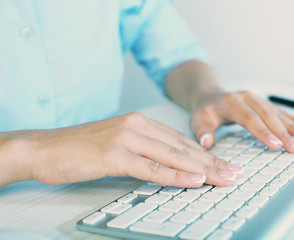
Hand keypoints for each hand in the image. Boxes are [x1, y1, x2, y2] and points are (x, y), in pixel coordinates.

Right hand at [2, 112, 243, 187]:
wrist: (46, 147)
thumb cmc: (83, 148)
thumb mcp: (119, 144)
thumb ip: (144, 150)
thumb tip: (169, 165)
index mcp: (140, 122)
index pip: (181, 141)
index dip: (206, 155)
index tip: (225, 166)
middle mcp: (137, 126)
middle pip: (183, 148)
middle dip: (212, 164)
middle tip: (235, 174)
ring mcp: (126, 138)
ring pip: (173, 156)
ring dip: (202, 170)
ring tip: (224, 179)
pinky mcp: (114, 154)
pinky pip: (151, 168)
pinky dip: (175, 176)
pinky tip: (194, 182)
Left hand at [190, 90, 293, 152]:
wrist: (211, 97)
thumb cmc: (205, 111)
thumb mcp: (198, 119)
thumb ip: (201, 130)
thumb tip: (206, 142)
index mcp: (231, 102)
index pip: (249, 118)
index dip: (263, 131)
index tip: (276, 144)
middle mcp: (247, 98)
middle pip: (267, 116)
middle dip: (283, 132)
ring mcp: (257, 99)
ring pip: (277, 112)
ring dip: (293, 125)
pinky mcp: (263, 103)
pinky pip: (280, 110)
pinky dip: (293, 118)